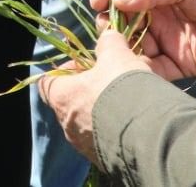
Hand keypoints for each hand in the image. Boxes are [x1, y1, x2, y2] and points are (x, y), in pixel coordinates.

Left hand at [37, 29, 152, 161]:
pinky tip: (135, 118)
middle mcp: (67, 124)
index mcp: (61, 96)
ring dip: (104, 108)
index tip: (87, 63)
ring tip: (129, 98)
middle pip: (70, 100)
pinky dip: (115, 126)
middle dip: (90, 87)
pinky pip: (105, 138)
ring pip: (89, 120)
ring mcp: (84, 144)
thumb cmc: (121, 89)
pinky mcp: (103, 159)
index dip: (66, 68)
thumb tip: (109, 35)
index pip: (47, 81)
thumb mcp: (117, 55)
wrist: (148, 134)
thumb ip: (109, 43)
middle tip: (111, 79)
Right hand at [95, 0, 195, 80]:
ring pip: (135, 45)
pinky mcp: (180, 62)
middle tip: (109, 32)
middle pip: (125, 20)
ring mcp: (168, 38)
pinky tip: (134, 71)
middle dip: (113, 25)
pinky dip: (142, 71)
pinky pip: (155, 69)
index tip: (96, 2)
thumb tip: (117, 0)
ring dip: (124, 50)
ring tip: (118, 54)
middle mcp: (159, 13)